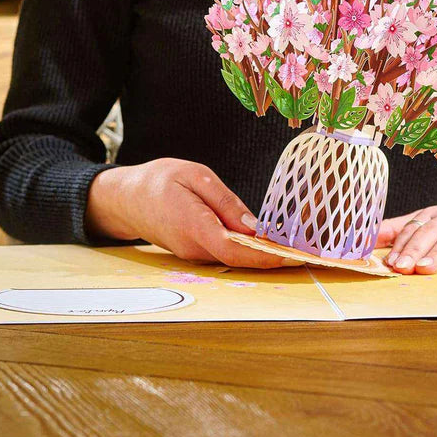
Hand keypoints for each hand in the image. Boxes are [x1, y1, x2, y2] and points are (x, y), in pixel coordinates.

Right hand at [85, 158, 300, 267]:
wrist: (125, 199)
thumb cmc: (159, 181)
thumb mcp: (196, 177)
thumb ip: (225, 202)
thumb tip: (254, 226)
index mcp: (194, 226)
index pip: (236, 250)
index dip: (267, 256)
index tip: (295, 256)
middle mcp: (195, 248)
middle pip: (241, 259)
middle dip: (275, 258)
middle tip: (311, 254)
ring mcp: (194, 254)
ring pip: (235, 259)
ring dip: (265, 256)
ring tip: (298, 248)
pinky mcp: (196, 253)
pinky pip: (227, 254)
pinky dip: (249, 251)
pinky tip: (269, 244)